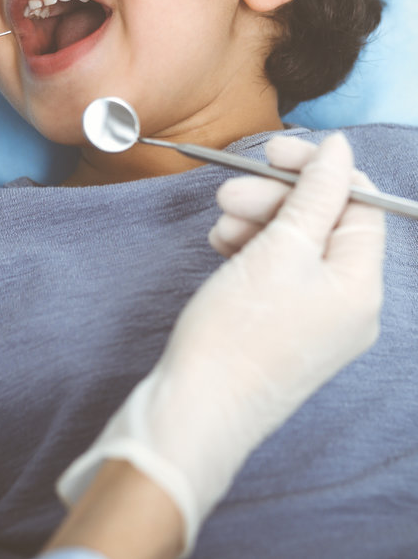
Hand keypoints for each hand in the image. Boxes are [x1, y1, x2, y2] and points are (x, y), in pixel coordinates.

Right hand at [57, 133, 384, 555]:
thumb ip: (315, 192)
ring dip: (259, 223)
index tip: (274, 151)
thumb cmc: (236, 332)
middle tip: (229, 193)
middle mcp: (352, 305)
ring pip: (298, 247)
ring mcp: (322, 321)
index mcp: (362, 286)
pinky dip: (253, 253)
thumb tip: (341, 149)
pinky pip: (282, 275)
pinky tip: (222, 249)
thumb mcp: (279, 246)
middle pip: (325, 224)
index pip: (360, 205)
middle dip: (277, 199)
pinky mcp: (291, 329)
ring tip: (219, 227)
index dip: (319, 171)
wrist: (196, 409)